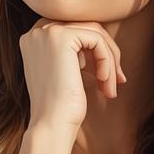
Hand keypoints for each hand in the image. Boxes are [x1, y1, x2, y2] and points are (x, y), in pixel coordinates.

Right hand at [18, 18, 126, 132]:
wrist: (52, 125)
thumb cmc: (61, 106)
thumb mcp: (67, 72)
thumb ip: (77, 53)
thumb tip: (107, 42)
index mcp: (35, 38)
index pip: (76, 31)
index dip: (96, 52)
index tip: (106, 77)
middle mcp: (36, 31)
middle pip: (86, 27)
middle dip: (107, 54)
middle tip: (118, 81)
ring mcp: (46, 32)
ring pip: (95, 33)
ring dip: (109, 60)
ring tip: (111, 87)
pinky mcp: (61, 37)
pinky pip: (97, 40)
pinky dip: (107, 61)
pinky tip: (103, 83)